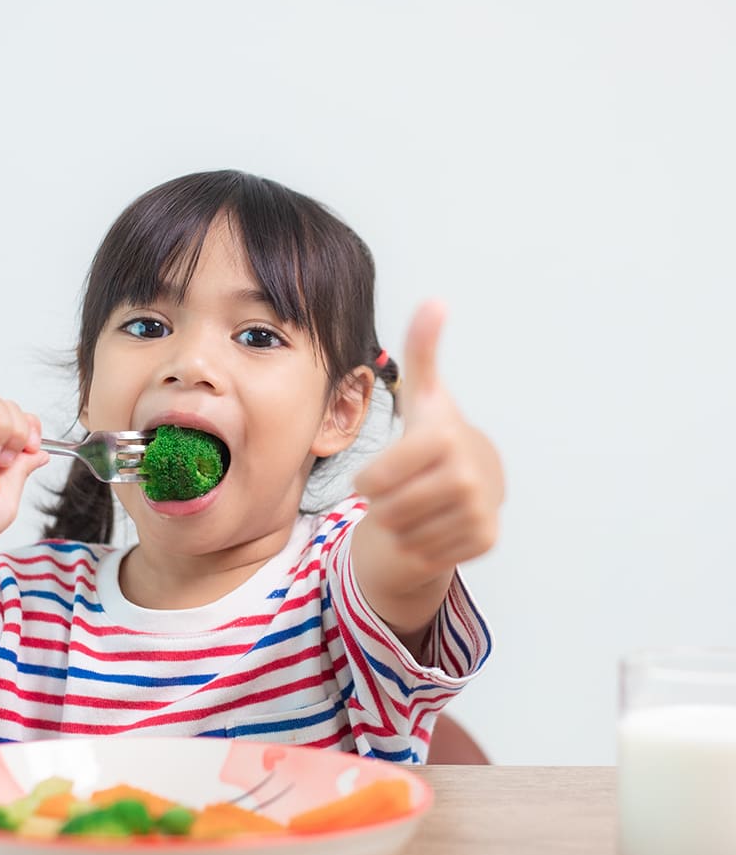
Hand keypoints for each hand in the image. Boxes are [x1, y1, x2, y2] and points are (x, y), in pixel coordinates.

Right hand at [0, 392, 49, 568]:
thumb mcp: (6, 502)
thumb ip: (22, 472)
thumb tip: (41, 451)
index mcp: (1, 461)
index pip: (24, 424)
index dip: (32, 429)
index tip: (31, 447)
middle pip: (11, 409)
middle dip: (18, 429)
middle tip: (4, 460)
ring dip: (0, 424)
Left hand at [354, 302, 503, 583]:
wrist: (474, 481)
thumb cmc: (435, 437)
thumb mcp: (423, 395)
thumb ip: (422, 351)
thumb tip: (435, 300)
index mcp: (444, 439)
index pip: (375, 479)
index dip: (368, 480)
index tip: (377, 473)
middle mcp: (469, 476)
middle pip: (387, 510)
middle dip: (383, 504)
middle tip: (401, 489)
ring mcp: (480, 511)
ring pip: (403, 534)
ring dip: (399, 524)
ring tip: (416, 504)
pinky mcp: (486, 540)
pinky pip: (424, 554)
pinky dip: (419, 544)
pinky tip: (432, 523)